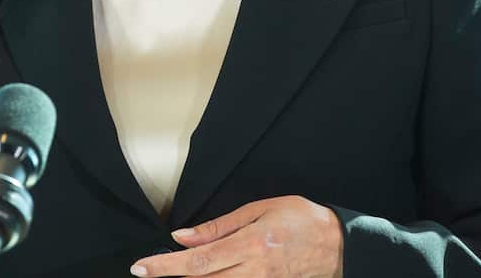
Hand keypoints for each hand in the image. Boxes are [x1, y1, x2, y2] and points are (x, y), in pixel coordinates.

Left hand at [130, 196, 343, 276]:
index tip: (141, 269)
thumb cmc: (301, 219)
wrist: (339, 244)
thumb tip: (184, 237)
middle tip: (148, 272)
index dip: (165, 267)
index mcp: (249, 244)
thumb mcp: (260, 209)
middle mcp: (254, 271)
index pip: (197, 261)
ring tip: (175, 274)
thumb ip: (219, 226)